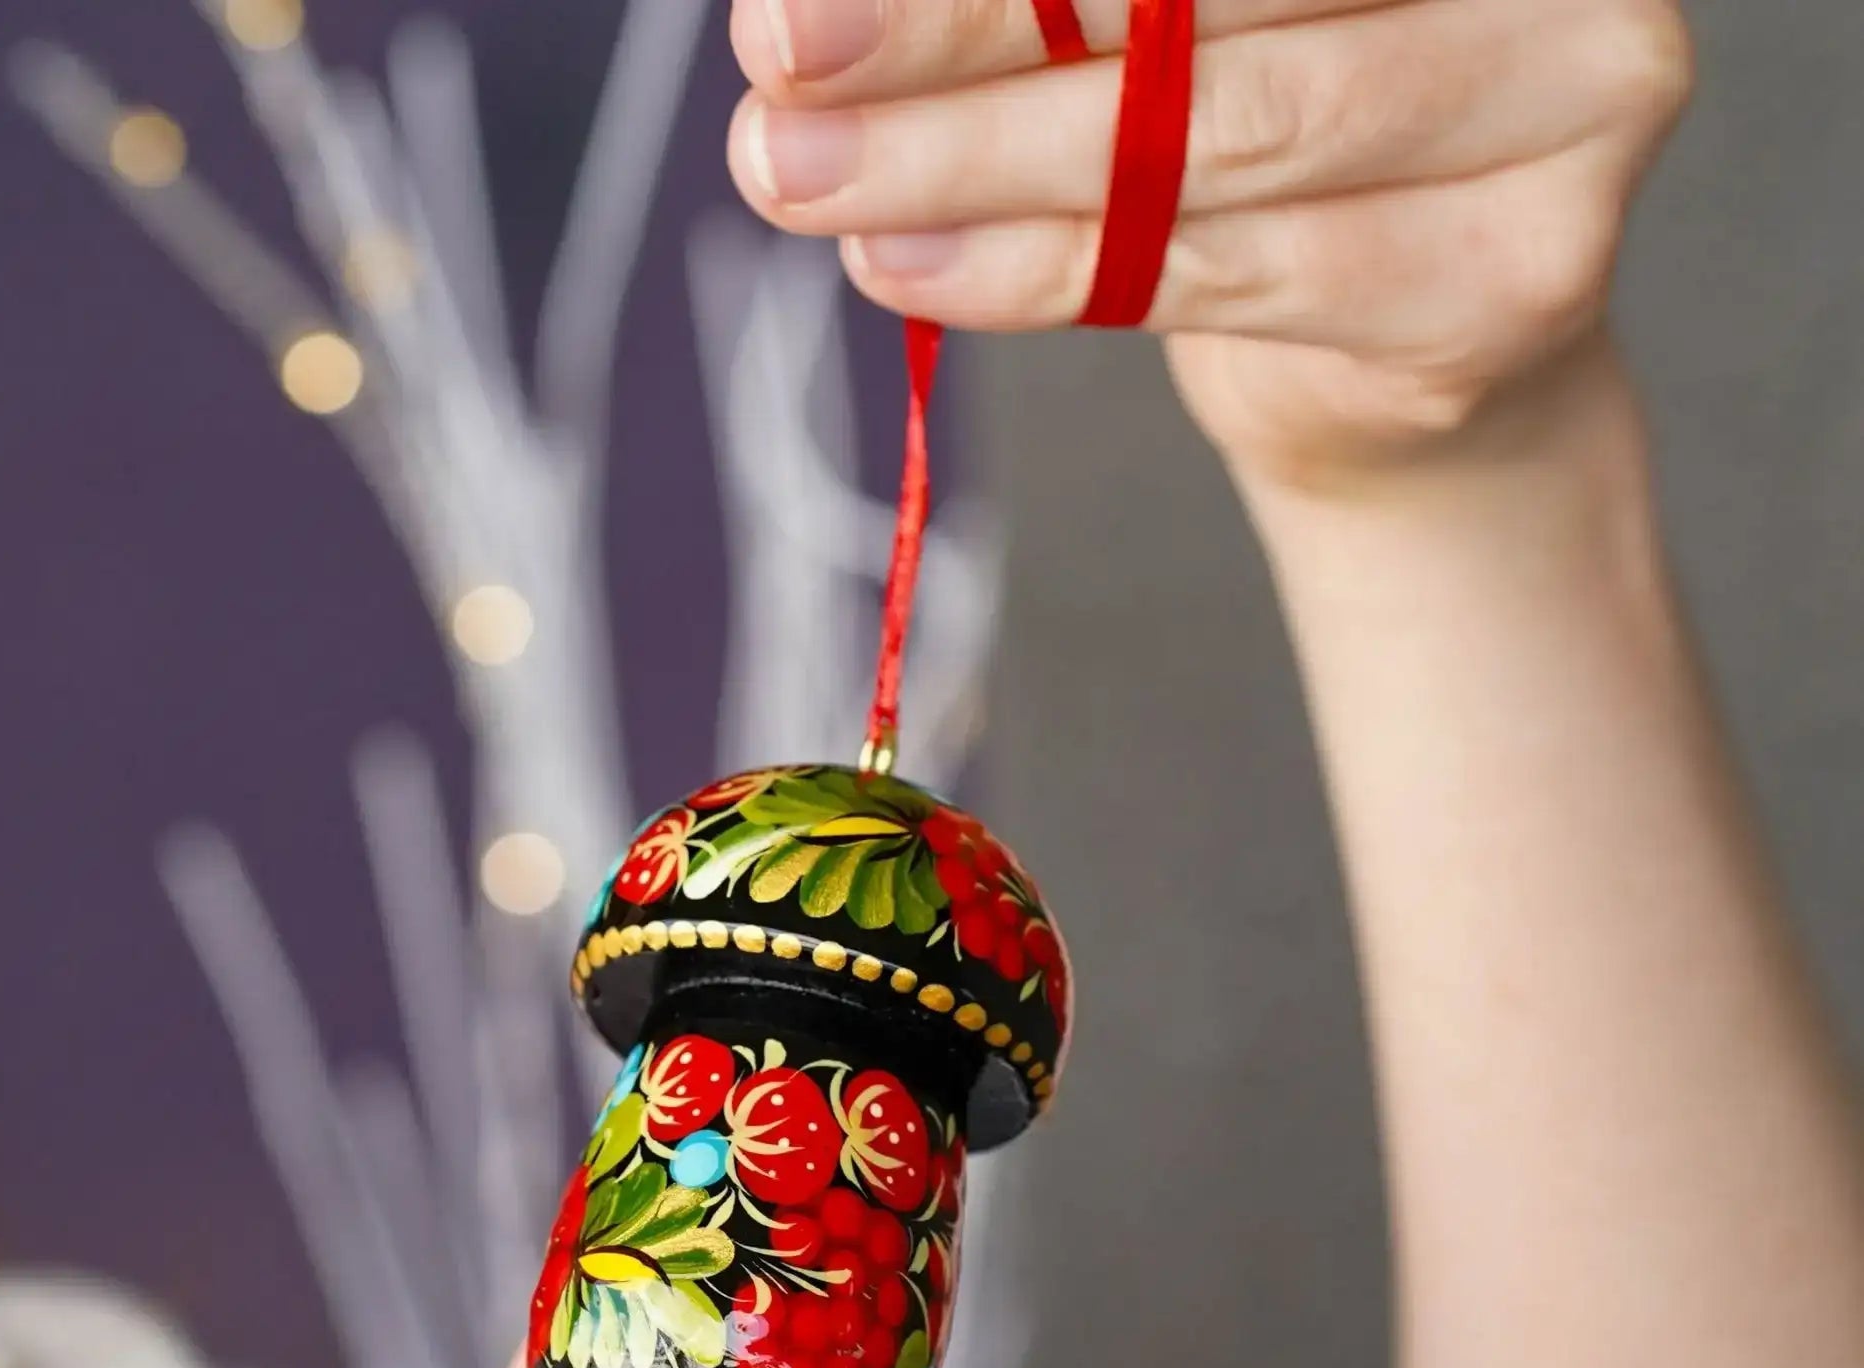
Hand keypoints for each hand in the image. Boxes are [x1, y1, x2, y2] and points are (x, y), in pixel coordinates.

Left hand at [725, 0, 1691, 488]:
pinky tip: (908, 266)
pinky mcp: (1523, 271)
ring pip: (1214, 134)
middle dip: (961, 23)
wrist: (1404, 353)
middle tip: (780, 62)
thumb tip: (808, 7)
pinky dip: (1042, 272)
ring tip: (805, 182)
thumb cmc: (1256, 131)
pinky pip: (1233, 270)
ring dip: (973, 163)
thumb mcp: (1163, 16)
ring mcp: (1567, 96)